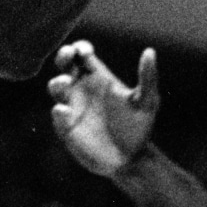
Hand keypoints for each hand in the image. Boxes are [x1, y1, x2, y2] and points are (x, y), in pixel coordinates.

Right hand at [47, 41, 159, 176]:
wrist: (132, 159)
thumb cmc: (139, 126)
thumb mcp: (147, 101)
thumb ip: (147, 76)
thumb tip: (150, 51)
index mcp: (98, 77)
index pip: (82, 54)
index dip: (80, 47)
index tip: (86, 52)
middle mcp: (82, 88)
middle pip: (64, 64)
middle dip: (63, 56)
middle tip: (69, 54)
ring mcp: (73, 106)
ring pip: (56, 87)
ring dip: (58, 82)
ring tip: (66, 82)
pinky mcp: (67, 127)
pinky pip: (58, 115)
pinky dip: (59, 111)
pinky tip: (66, 110)